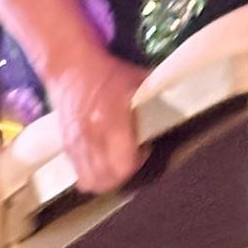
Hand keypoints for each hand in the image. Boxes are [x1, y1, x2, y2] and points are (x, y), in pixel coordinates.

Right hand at [48, 52, 145, 192]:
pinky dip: (91, 174)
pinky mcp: (66, 146)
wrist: (70, 66)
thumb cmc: (107, 73)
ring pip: (91, 182)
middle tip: (132, 157)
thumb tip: (181, 101)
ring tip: (116, 163)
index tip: (145, 148)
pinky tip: (101, 160)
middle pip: (108, 179)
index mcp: (111, 123)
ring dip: (107, 179)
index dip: (139, 162)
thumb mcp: (137, 81)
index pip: (125, 165)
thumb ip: (155, 98)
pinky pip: (79, 174)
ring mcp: (76, 144)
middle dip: (124, 174)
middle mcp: (92, 139)